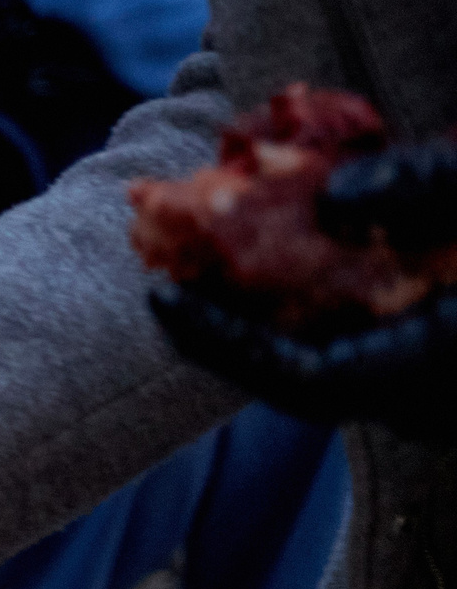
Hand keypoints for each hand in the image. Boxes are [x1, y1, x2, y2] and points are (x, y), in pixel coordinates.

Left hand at [150, 139, 456, 444]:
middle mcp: (434, 402)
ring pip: (330, 369)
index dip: (226, 346)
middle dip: (232, 332)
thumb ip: (426, 186)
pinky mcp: (435, 374)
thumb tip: (330, 204)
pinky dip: (314, 313)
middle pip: (302, 382)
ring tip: (205, 262)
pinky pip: (358, 354)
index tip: (160, 300)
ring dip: (268, 320)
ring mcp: (436, 398)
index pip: (307, 381)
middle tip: (165, 275)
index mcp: (441, 363)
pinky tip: (280, 259)